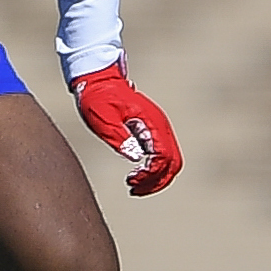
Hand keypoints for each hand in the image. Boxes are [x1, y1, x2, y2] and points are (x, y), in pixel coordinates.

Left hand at [71, 61, 181, 195]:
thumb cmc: (98, 97)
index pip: (163, 156)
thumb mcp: (103, 117)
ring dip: (156, 179)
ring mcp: (158, 129)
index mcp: (150, 122)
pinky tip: (137, 177)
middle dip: (157, 182)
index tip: (131, 181)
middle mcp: (159, 126)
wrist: (99, 80)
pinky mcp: (152, 131)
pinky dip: (154, 171)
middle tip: (134, 190)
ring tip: (134, 188)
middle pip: (173, 163)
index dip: (150, 174)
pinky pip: (162, 156)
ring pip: (171, 162)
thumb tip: (136, 157)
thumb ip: (119, 136)